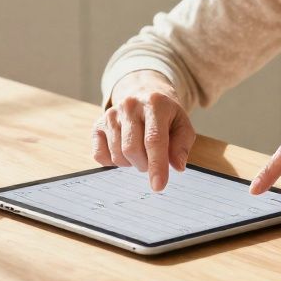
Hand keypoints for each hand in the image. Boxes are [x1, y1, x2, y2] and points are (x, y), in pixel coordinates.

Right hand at [92, 70, 195, 191]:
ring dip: (131, 163)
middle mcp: (130, 106)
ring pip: (117, 155)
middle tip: (152, 160)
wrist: (144, 94)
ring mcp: (111, 114)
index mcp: (154, 104)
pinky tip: (123, 150)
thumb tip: (177, 166)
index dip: (156, 165)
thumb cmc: (165, 116)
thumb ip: (182, 145)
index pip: (154, 140)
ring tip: (140, 151)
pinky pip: (100, 155)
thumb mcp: (182, 125)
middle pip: (132, 150)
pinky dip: (113, 162)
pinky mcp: (98, 125)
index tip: (158, 186)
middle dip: (144, 165)